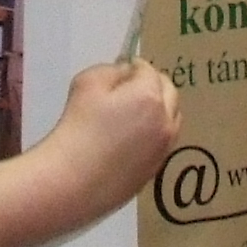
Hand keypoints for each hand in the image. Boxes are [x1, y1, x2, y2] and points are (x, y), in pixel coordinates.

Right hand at [43, 60, 182, 215]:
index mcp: (150, 96)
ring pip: (171, 120)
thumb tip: (125, 75)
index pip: (149, 71)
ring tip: (135, 114)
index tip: (124, 66)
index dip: (135, 66)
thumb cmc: (78, 127)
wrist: (75, 180)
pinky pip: (161, 143)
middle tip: (132, 86)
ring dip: (159, 110)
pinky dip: (153, 134)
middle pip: (169, 94)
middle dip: (154, 84)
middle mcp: (166, 121)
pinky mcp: (155, 170)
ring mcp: (164, 148)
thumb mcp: (87, 83)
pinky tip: (129, 141)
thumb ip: (111, 71)